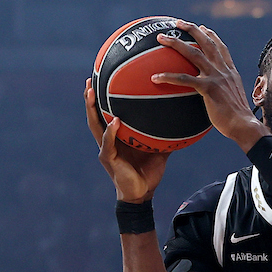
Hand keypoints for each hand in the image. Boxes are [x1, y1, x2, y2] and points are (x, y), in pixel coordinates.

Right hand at [85, 78, 169, 201]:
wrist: (143, 193)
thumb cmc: (149, 171)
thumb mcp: (159, 148)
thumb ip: (165, 133)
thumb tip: (181, 119)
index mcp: (116, 137)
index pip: (105, 114)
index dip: (101, 99)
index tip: (101, 79)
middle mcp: (107, 141)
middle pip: (94, 115)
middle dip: (90, 98)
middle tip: (90, 79)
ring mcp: (106, 149)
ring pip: (94, 126)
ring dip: (92, 109)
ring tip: (92, 93)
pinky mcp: (108, 159)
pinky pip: (108, 143)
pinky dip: (111, 132)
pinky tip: (114, 121)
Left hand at [151, 20, 270, 152]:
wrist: (244, 125)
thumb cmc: (237, 119)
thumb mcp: (232, 98)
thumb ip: (224, 91)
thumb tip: (214, 96)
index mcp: (230, 71)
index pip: (220, 47)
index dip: (211, 35)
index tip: (202, 27)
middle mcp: (223, 70)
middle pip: (206, 43)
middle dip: (191, 29)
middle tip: (177, 23)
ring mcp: (216, 77)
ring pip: (193, 53)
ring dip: (176, 43)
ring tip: (161, 38)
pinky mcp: (208, 88)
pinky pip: (184, 79)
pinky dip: (168, 77)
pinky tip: (155, 77)